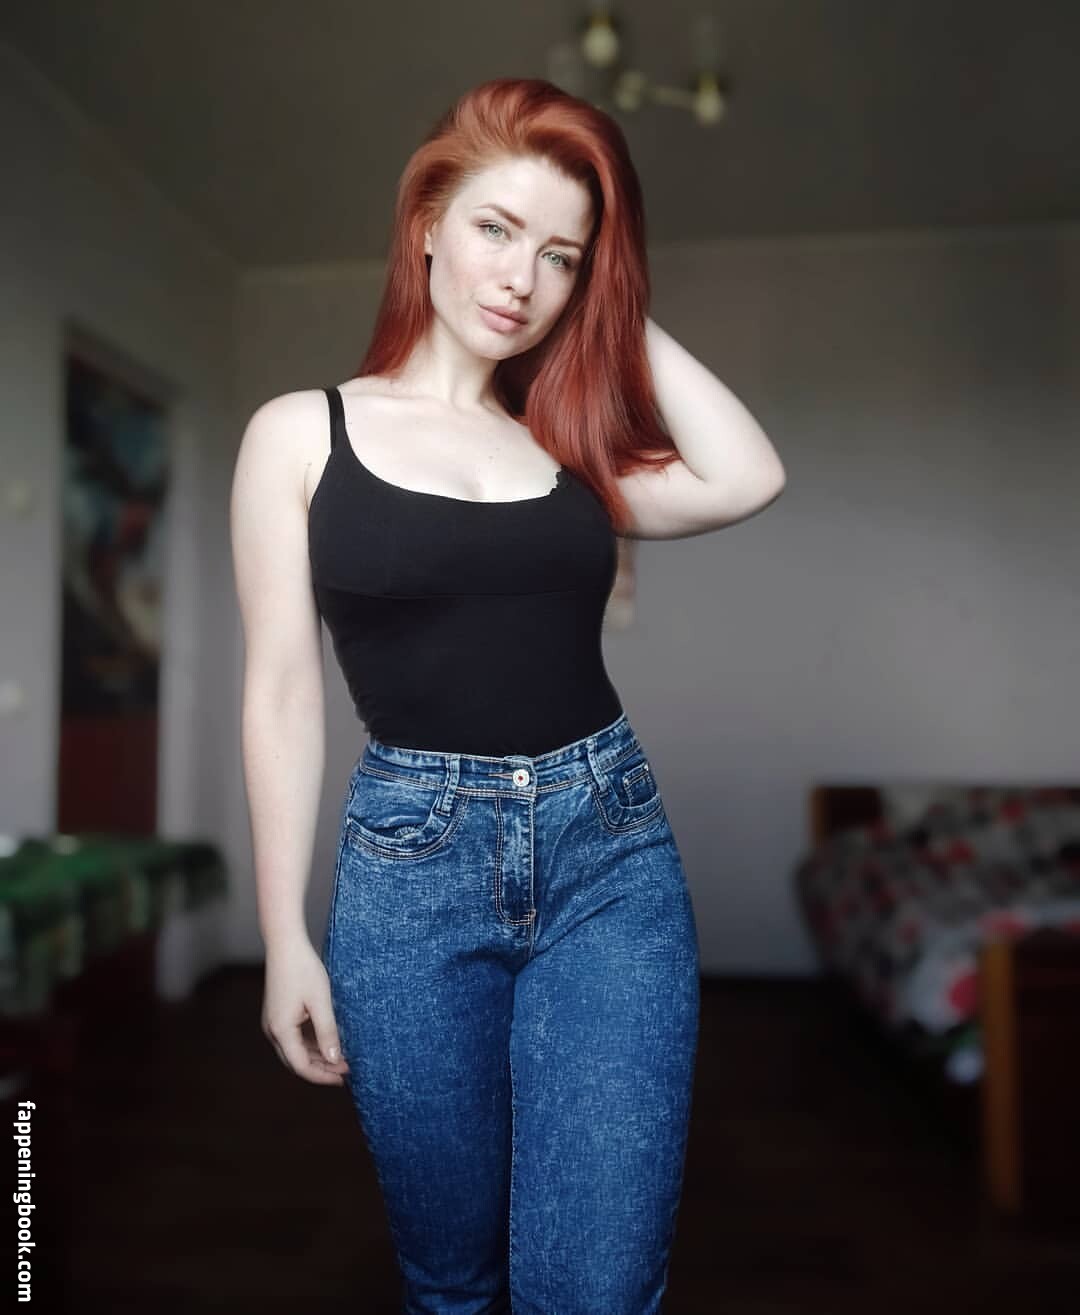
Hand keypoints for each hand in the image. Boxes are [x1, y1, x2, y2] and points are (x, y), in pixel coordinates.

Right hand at [262, 937, 350, 1085]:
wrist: (285, 945)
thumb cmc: (303, 969)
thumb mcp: (321, 1002)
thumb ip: (327, 1032)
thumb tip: (334, 1059)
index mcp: (281, 1031)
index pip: (301, 1066)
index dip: (323, 1075)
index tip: (344, 1076)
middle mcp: (272, 1031)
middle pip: (296, 1062)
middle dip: (320, 1069)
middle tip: (345, 1070)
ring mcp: (273, 1023)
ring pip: (294, 1050)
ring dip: (316, 1057)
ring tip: (339, 1058)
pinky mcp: (277, 1014)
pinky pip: (293, 1038)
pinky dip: (309, 1044)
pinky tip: (327, 1043)